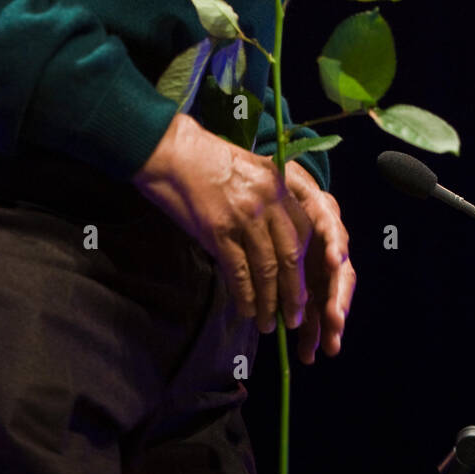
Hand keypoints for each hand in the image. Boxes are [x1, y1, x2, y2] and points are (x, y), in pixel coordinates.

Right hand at [132, 112, 312, 333]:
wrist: (170, 151)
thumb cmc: (202, 157)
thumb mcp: (246, 168)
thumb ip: (263, 197)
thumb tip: (269, 237)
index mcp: (277, 182)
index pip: (303, 230)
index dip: (305, 263)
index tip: (302, 283)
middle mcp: (266, 200)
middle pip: (291, 255)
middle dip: (294, 291)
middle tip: (294, 316)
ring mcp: (244, 216)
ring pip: (267, 269)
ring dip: (269, 301)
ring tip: (268, 323)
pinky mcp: (218, 231)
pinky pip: (239, 272)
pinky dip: (245, 296)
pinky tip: (245, 310)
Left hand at [283, 159, 354, 363]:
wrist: (280, 197)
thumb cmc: (281, 187)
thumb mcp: (286, 178)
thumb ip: (290, 184)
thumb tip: (286, 177)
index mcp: (323, 217)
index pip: (334, 232)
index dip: (335, 245)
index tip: (333, 259)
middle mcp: (330, 245)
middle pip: (340, 273)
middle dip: (338, 298)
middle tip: (335, 320)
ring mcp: (323, 267)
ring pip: (331, 297)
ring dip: (329, 324)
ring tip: (325, 348)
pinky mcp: (313, 284)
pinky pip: (316, 309)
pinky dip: (315, 329)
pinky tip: (309, 351)